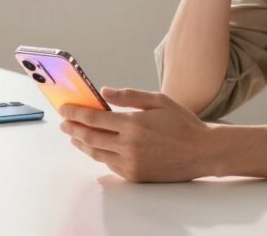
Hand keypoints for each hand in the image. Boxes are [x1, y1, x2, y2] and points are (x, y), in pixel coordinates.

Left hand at [59, 87, 214, 181]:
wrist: (202, 152)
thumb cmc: (182, 124)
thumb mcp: (159, 101)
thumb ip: (129, 96)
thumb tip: (104, 92)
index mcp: (134, 124)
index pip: (94, 118)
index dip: (75, 113)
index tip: (64, 108)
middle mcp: (129, 145)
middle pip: (90, 137)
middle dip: (73, 128)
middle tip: (63, 122)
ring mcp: (131, 163)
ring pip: (96, 153)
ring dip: (81, 143)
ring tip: (73, 135)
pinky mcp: (135, 175)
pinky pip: (109, 164)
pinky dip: (98, 154)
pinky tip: (95, 147)